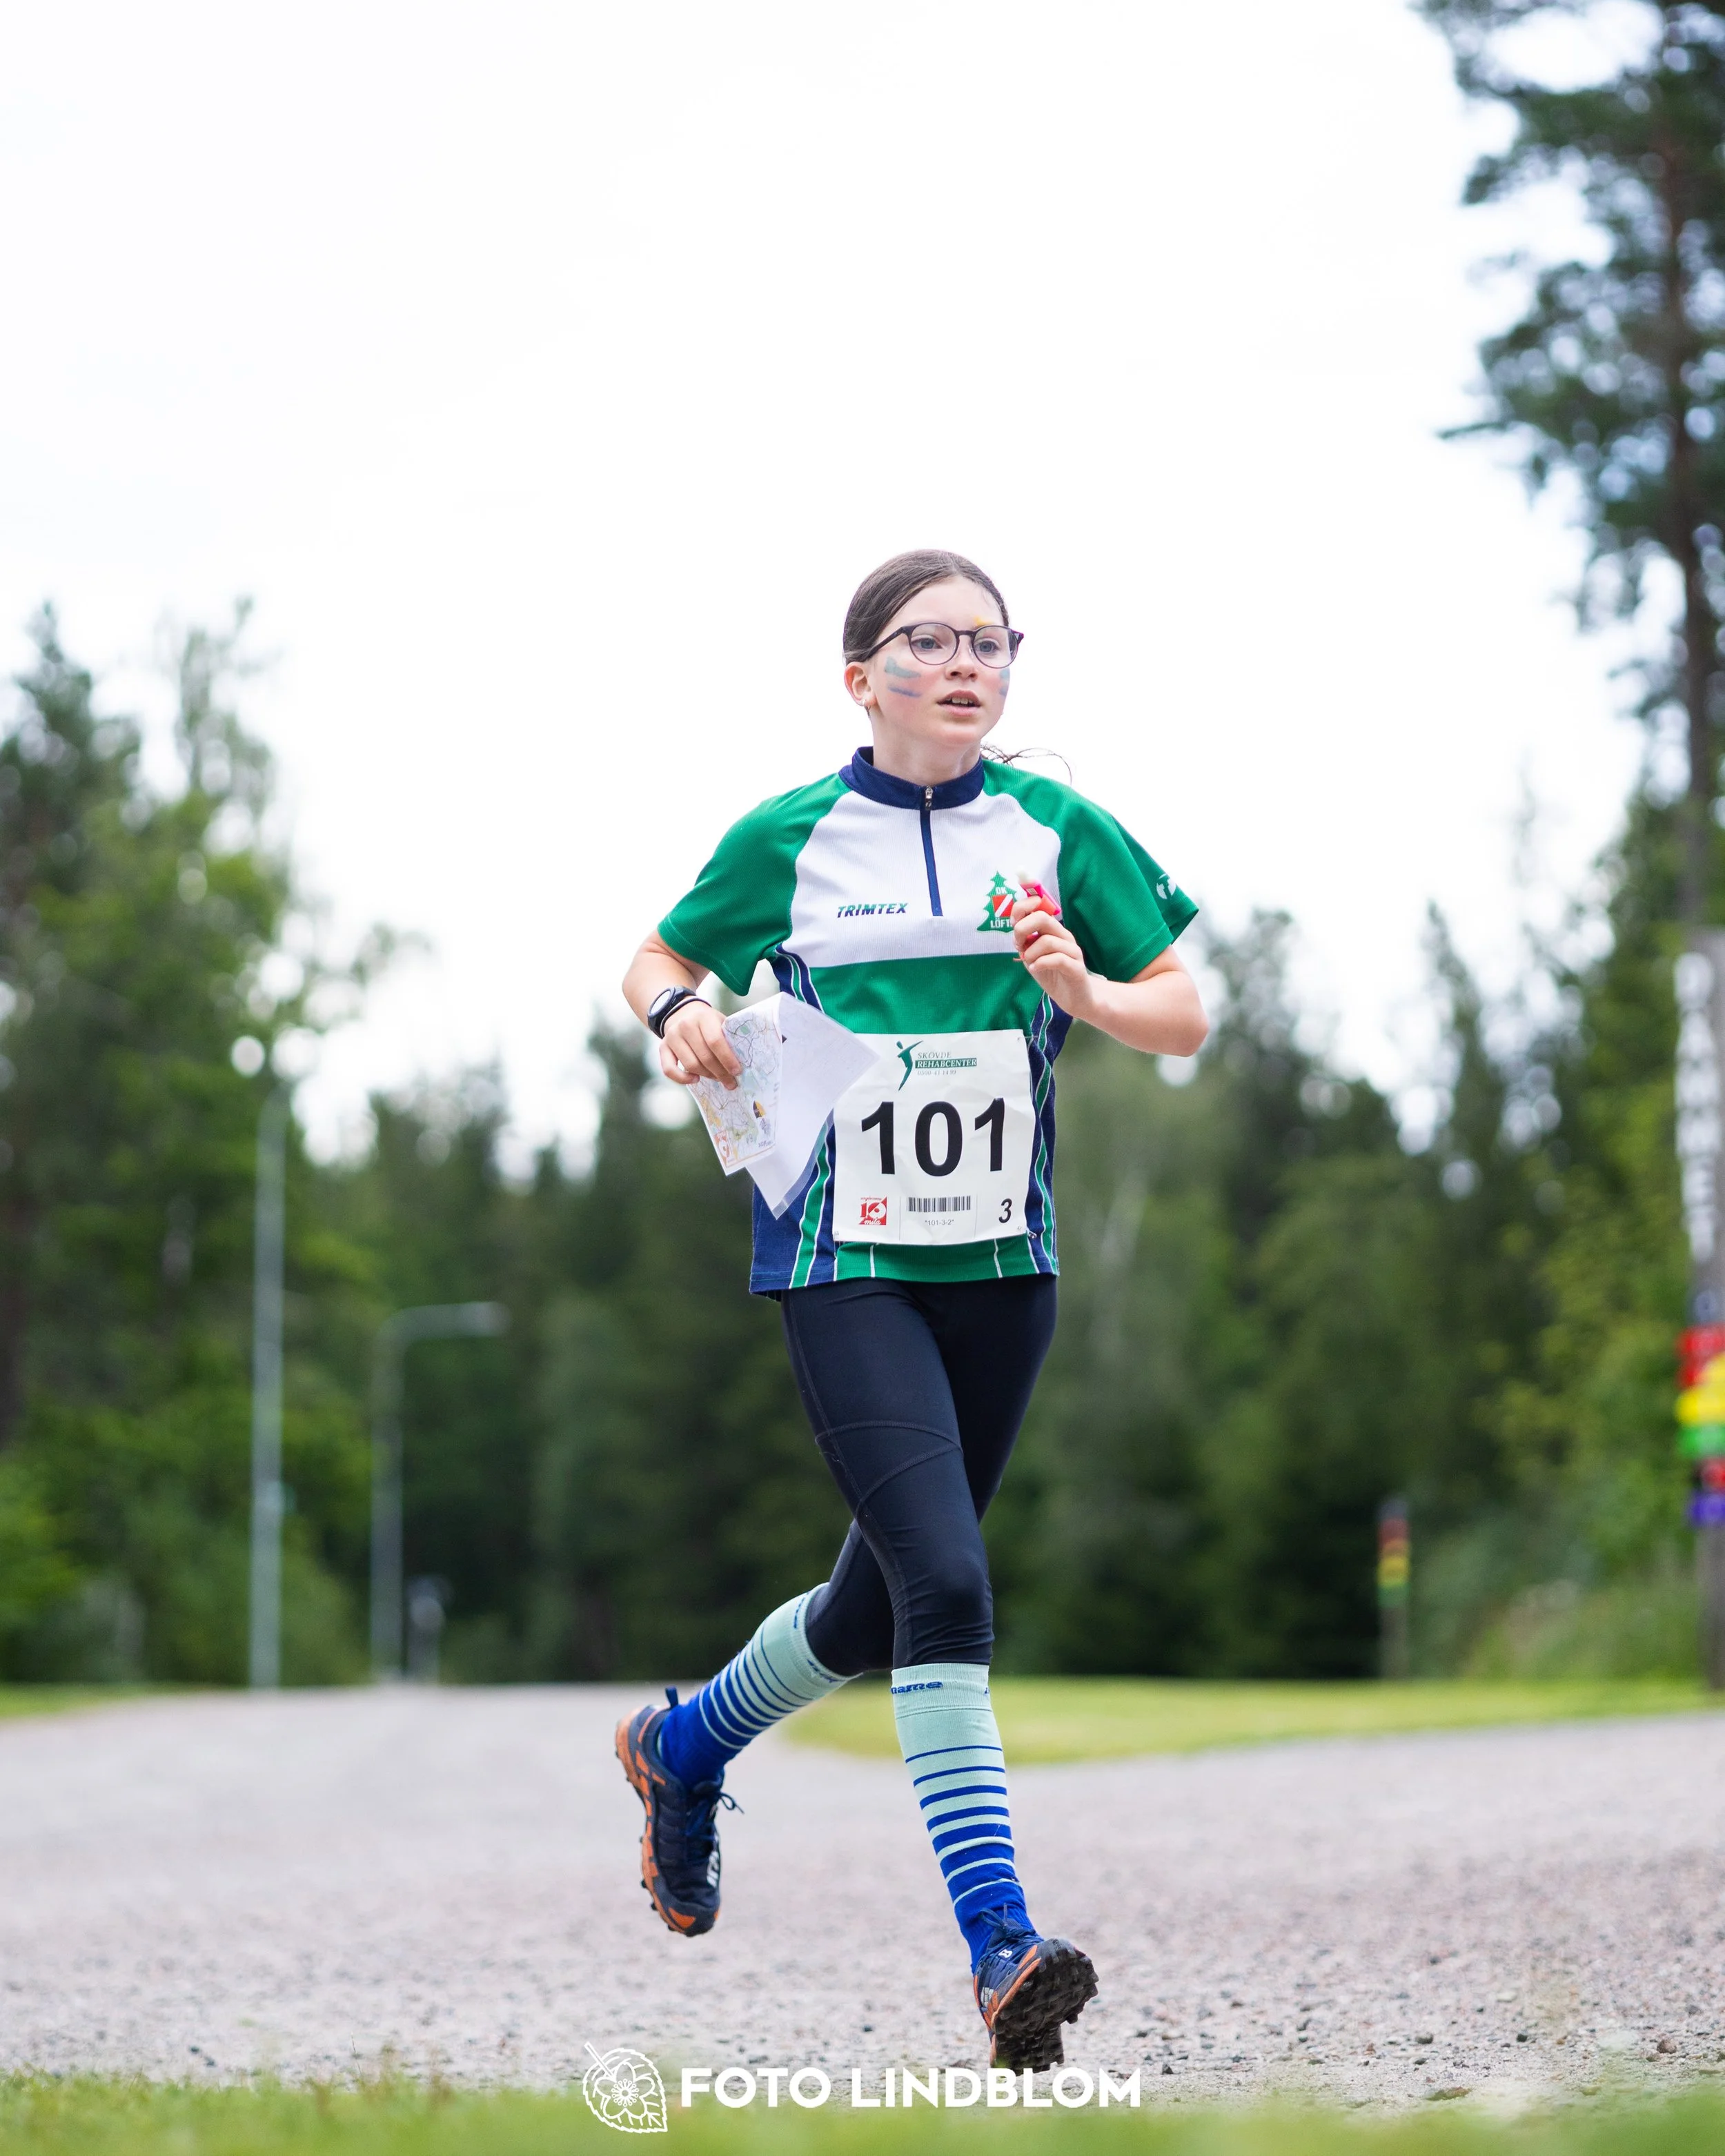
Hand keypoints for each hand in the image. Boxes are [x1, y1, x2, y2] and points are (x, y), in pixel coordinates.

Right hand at [659, 1000, 740, 1087]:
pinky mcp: (662, 1047)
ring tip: (717, 1078)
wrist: (683, 1014)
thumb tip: (742, 1062)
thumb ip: (729, 1038)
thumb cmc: (708, 1022)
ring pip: (690, 1065)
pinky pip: (669, 1069)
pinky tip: (695, 1080)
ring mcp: (672, 1036)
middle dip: (720, 1073)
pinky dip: (682, 1079)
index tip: (737, 1071)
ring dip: (706, 1076)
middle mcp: (685, 1025)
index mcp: (703, 1017)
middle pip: (704, 1056)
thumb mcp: (720, 1022)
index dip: (727, 1059)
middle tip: (731, 1082)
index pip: (715, 1041)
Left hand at [1010, 892, 1095, 1018]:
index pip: (1038, 907)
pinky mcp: (1077, 968)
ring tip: (1029, 963)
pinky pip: (1057, 959)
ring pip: (1048, 941)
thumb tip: (1016, 930)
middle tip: (1019, 946)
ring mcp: (1072, 951)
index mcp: (1053, 930)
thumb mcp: (1032, 957)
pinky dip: (1041, 963)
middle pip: (1043, 918)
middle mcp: (1064, 936)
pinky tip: (1035, 969)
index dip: (1022, 909)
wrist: (1073, 998)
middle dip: (1023, 929)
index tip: (1013, 924)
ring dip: (1031, 953)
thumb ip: (1025, 943)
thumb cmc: (1052, 974)